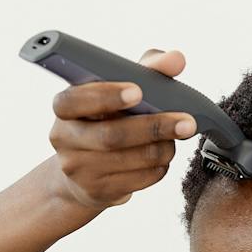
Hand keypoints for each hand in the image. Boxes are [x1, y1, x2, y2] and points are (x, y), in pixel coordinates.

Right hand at [48, 46, 197, 209]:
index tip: (138, 91)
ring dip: (162, 148)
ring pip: (129, 160)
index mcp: (65, 107)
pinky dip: (158, 167)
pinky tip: (162, 157)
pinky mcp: (96, 191)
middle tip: (187, 122)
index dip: (106, 96)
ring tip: (176, 138)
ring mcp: (78, 168)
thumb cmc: (108, 118)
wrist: (84, 171)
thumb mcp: (121, 89)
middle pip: (111, 136)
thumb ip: (148, 69)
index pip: (76, 99)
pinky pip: (138, 180)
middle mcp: (64, 138)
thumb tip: (176, 59)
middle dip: (154, 127)